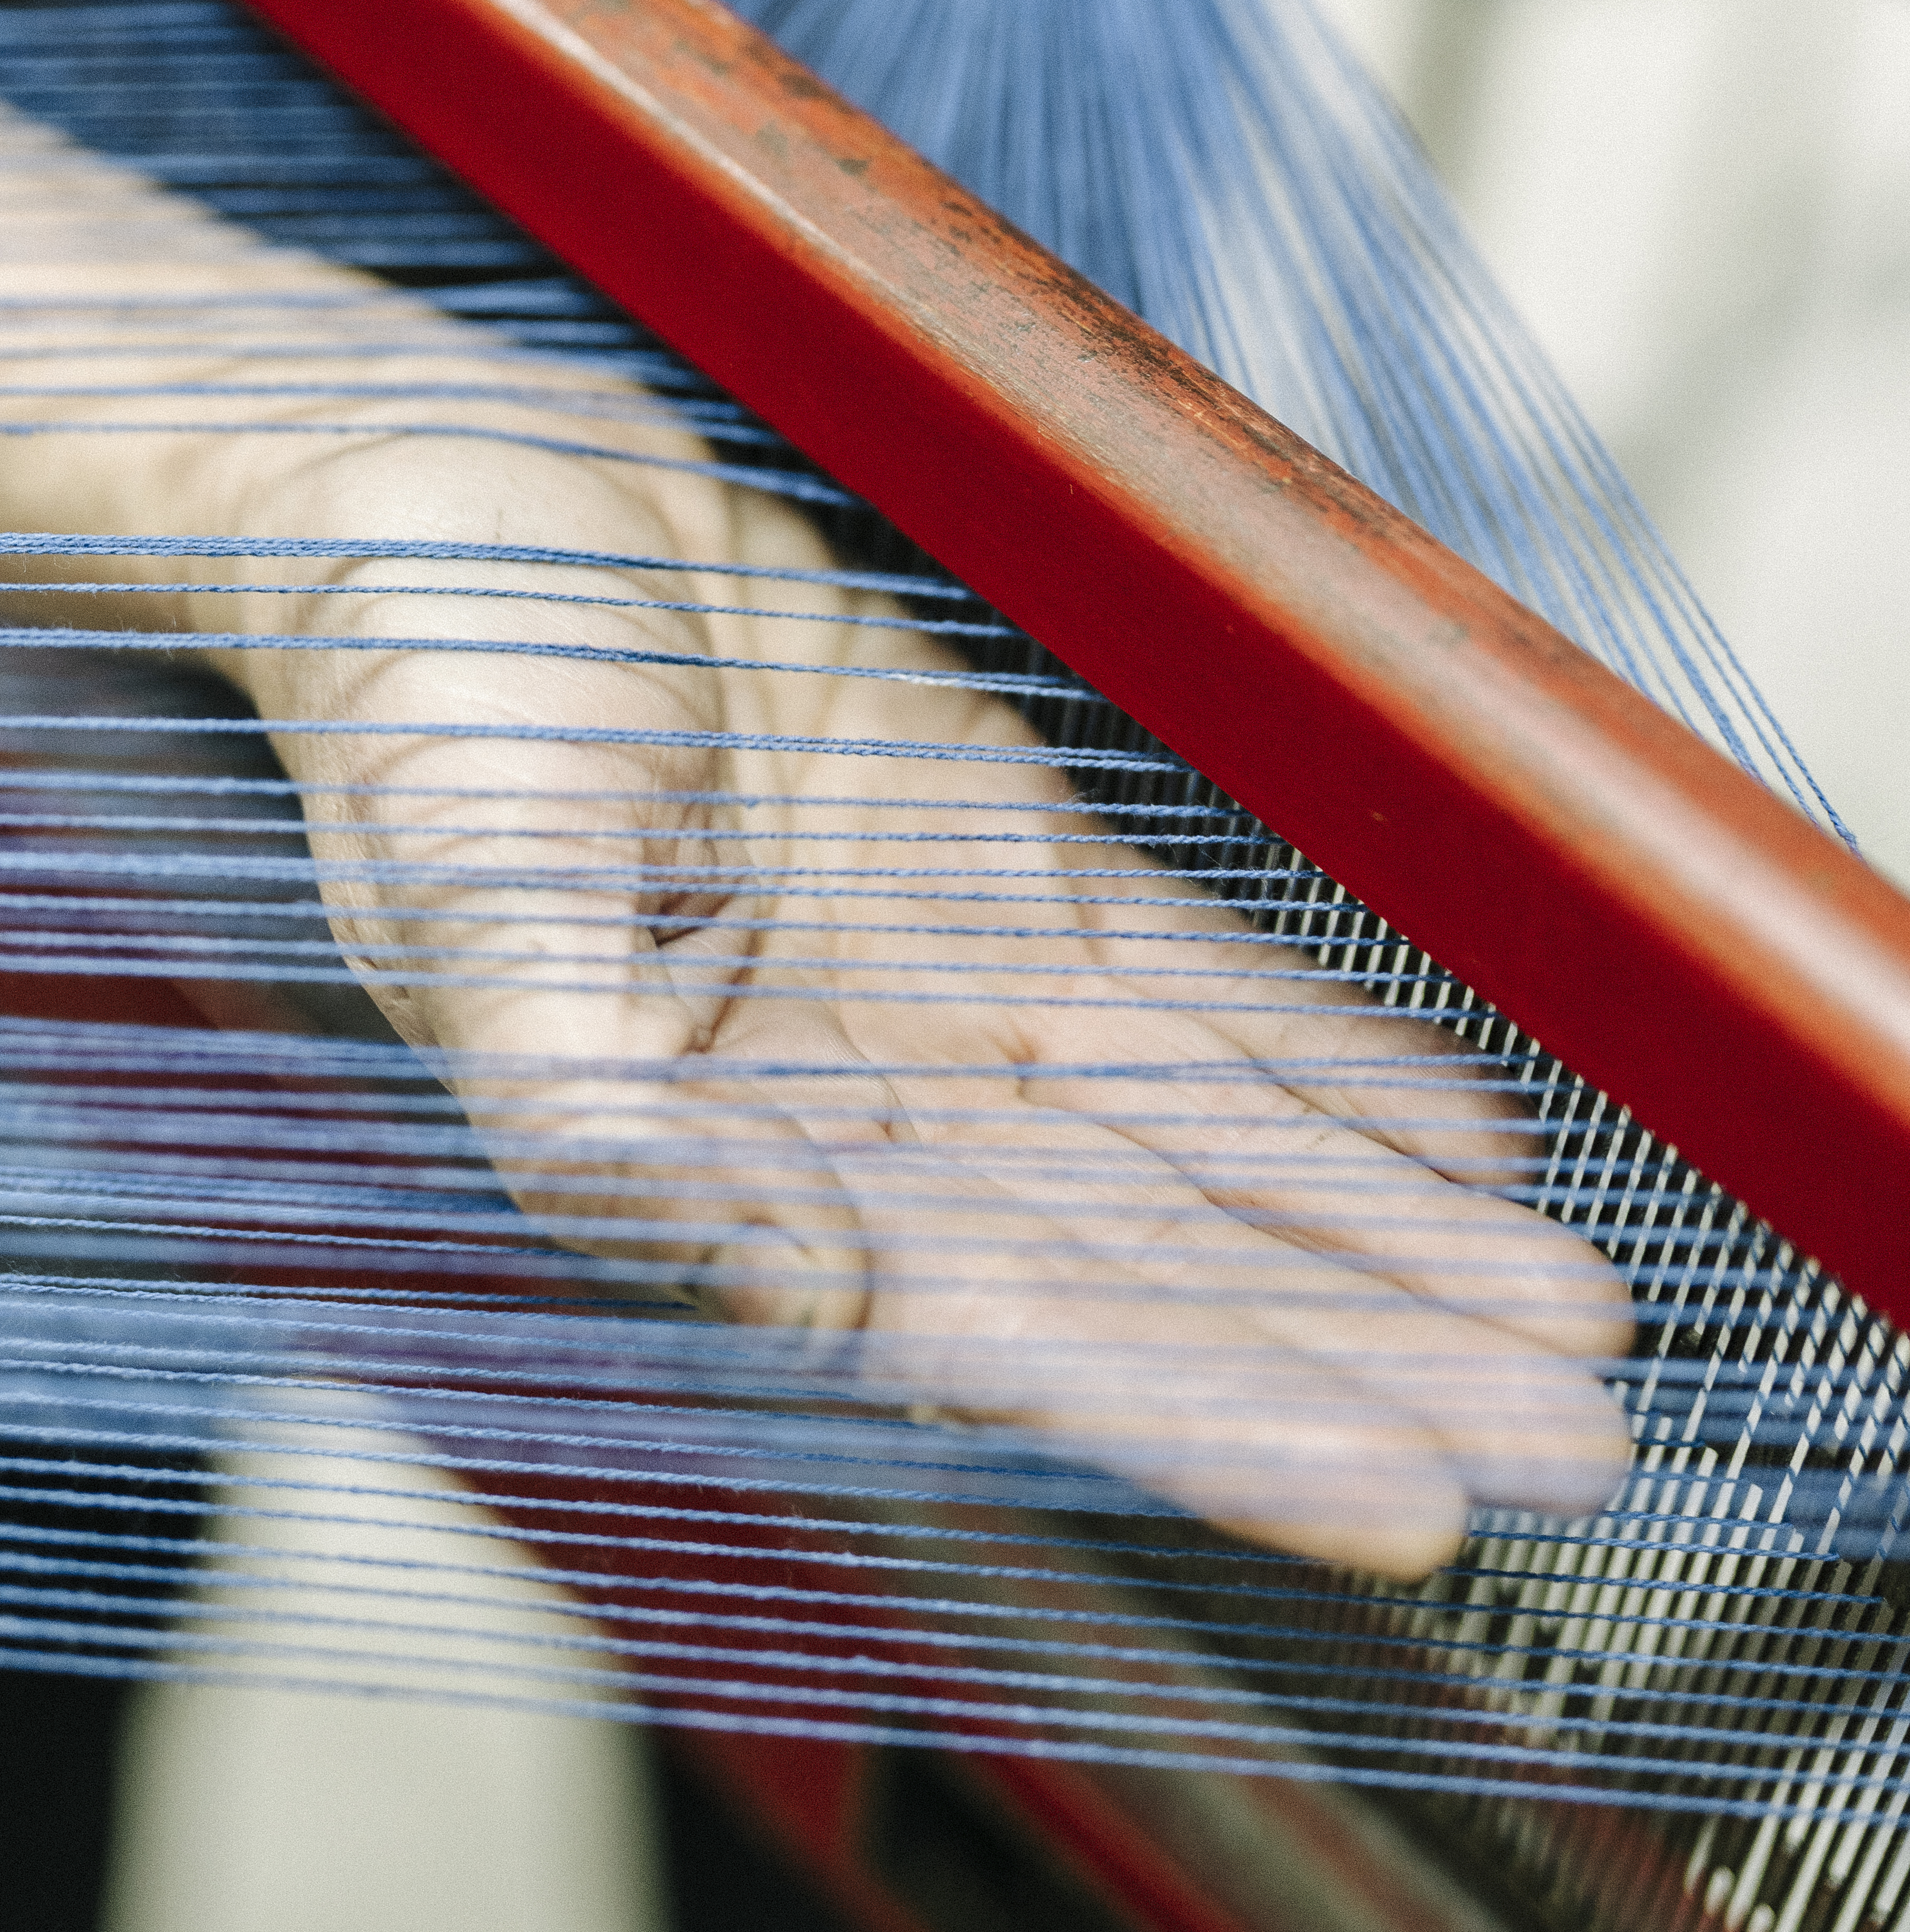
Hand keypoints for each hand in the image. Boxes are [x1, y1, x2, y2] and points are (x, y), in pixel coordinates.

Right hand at [0, 0, 1630, 1573]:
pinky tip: (1457, 1132)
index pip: (1011, 1340)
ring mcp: (948, 994)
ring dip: (1385, 1233)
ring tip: (1566, 1317)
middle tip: (1573, 1437)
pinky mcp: (1002, 867)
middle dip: (1362, 1352)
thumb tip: (765, 1276)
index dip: (1212, 1420)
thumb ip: (593, 1108)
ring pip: (1208, 1144)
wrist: (458, 499)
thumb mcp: (463, 896)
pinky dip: (1327, 1061)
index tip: (1402, 1492)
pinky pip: (1196, 988)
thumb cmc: (418, 698)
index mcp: (735, 1165)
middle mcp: (865, 1113)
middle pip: (1158, 1267)